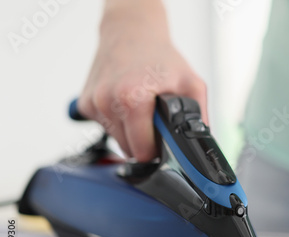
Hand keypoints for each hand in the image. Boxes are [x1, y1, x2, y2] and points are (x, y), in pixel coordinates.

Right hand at [78, 0, 206, 161]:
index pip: (142, 152)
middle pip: (129, 149)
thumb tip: (201, 145)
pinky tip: (126, 104)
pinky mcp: (85, 103)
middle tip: (154, 120)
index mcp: (132, 100)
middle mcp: (107, 102)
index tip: (163, 139)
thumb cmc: (160, 57)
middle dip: (144, 141)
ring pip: (116, 140)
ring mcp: (93, 104)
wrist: (131, 32)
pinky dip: (117, 122)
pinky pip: (105, 128)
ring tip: (141, 109)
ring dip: (130, 132)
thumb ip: (200, 117)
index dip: (157, 150)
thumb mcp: (192, 84)